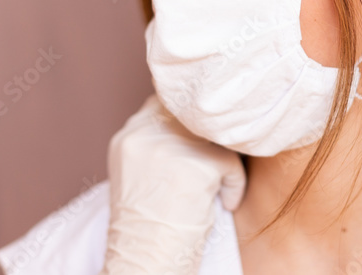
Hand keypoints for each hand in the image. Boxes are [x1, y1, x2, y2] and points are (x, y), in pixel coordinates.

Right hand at [100, 94, 246, 274]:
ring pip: (213, 135)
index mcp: (127, 137)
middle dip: (207, 136)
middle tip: (210, 163)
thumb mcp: (138, 175)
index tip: (196, 143)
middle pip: (191, 113)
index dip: (186, 120)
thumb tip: (195, 123)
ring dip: (220, 160)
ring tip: (213, 187)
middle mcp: (144, 134)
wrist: (144, 262)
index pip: (164, 102)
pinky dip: (234, 185)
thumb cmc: (148, 229)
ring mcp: (170, 147)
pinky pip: (231, 161)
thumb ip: (157, 143)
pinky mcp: (197, 164)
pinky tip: (223, 203)